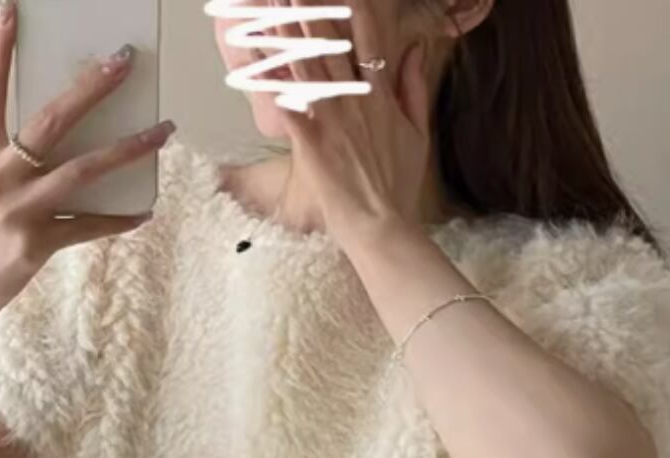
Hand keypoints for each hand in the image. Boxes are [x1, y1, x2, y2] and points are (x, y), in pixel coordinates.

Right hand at [0, 0, 175, 331]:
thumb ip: (9, 161)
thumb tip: (64, 142)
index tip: (13, 11)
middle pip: (51, 121)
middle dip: (91, 87)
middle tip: (123, 61)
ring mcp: (18, 211)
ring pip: (83, 171)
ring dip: (129, 149)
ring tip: (162, 132)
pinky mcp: (37, 245)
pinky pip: (89, 227)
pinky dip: (119, 219)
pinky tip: (143, 211)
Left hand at [271, 0, 430, 245]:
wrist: (380, 224)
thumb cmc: (398, 185)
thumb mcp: (418, 134)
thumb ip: (415, 88)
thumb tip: (415, 48)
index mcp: (382, 96)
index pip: (368, 40)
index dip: (353, 9)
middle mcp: (355, 100)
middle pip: (329, 44)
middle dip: (309, 10)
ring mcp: (331, 118)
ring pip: (304, 65)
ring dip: (285, 33)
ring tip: (271, 6)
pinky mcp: (309, 140)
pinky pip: (285, 102)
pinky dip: (268, 81)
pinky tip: (251, 60)